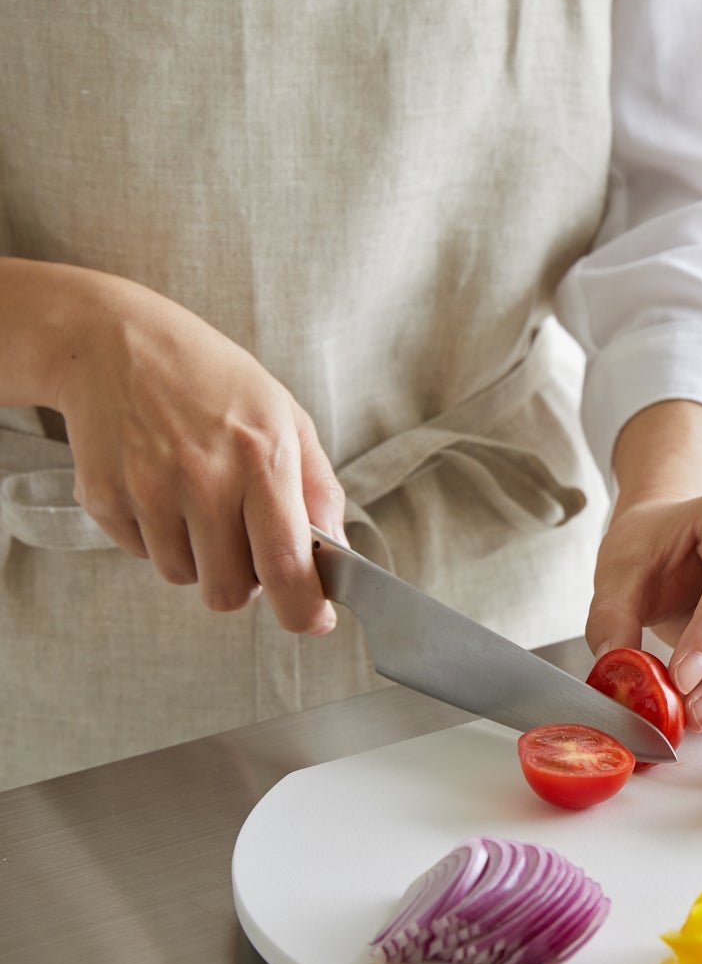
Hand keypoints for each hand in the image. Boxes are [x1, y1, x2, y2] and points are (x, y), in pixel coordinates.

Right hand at [52, 271, 344, 631]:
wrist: (118, 343)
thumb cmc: (213, 381)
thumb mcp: (287, 418)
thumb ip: (317, 490)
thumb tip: (335, 555)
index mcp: (261, 457)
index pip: (285, 564)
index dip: (303, 609)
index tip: (312, 620)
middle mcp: (204, 478)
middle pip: (229, 591)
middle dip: (243, 582)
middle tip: (243, 541)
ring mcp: (149, 489)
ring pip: (183, 577)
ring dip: (197, 556)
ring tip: (197, 499)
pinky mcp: (104, 496)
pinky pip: (141, 554)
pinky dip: (156, 536)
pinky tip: (159, 487)